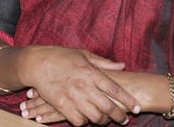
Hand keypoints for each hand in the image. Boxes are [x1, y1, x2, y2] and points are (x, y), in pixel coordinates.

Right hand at [17, 46, 140, 125]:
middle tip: (124, 120)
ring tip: (105, 121)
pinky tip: (86, 120)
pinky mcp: (61, 105)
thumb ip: (104, 63)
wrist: (36, 63)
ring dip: (102, 121)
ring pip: (94, 116)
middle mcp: (84, 85)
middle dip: (119, 116)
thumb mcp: (83, 54)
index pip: (115, 89)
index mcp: (91, 72)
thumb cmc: (60, 56)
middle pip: (108, 106)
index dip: (128, 100)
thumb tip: (122, 65)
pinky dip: (84, 123)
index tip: (137, 108)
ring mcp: (73, 96)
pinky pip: (78, 121)